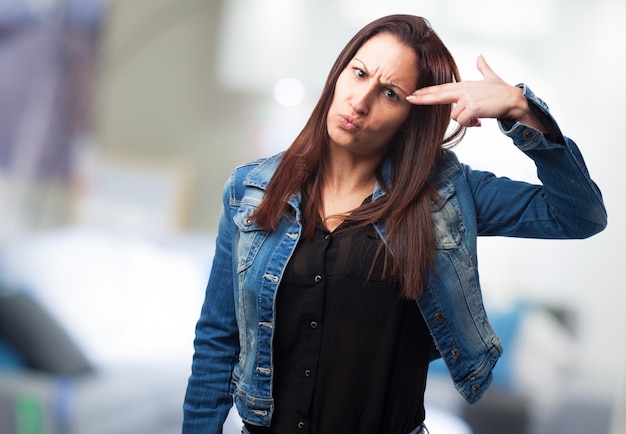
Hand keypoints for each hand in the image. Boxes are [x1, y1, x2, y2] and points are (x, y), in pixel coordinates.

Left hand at [406, 55, 535, 128]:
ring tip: (476, 119)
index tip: (414, 93)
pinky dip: (470, 124)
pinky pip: (462, 121)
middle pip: (439, 95)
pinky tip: (479, 122)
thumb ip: (483, 68)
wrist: (515, 100)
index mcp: (465, 85)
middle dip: (423, 98)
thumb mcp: (491, 78)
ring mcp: (468, 98)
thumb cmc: (503, 92)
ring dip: (465, 121)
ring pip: (455, 116)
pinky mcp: (473, 107)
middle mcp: (464, 90)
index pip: (442, 88)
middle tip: (410, 99)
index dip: (427, 91)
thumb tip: (480, 56)